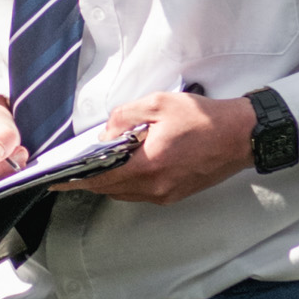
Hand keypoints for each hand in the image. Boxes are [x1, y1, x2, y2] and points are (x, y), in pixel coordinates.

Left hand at [57, 90, 258, 205]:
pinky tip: (131, 164)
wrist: (241, 136)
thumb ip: (126, 116)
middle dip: (93, 178)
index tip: (56, 181)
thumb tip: (106, 132)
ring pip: (126, 193)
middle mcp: (155, 187)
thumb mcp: (160, 104)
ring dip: (112, 180)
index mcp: (148, 166)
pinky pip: (142, 193)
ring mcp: (166, 194)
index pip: (100, 179)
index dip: (75, 180)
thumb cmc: (205, 119)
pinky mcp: (176, 194)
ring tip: (104, 162)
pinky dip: (130, 182)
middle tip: (78, 167)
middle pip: (111, 189)